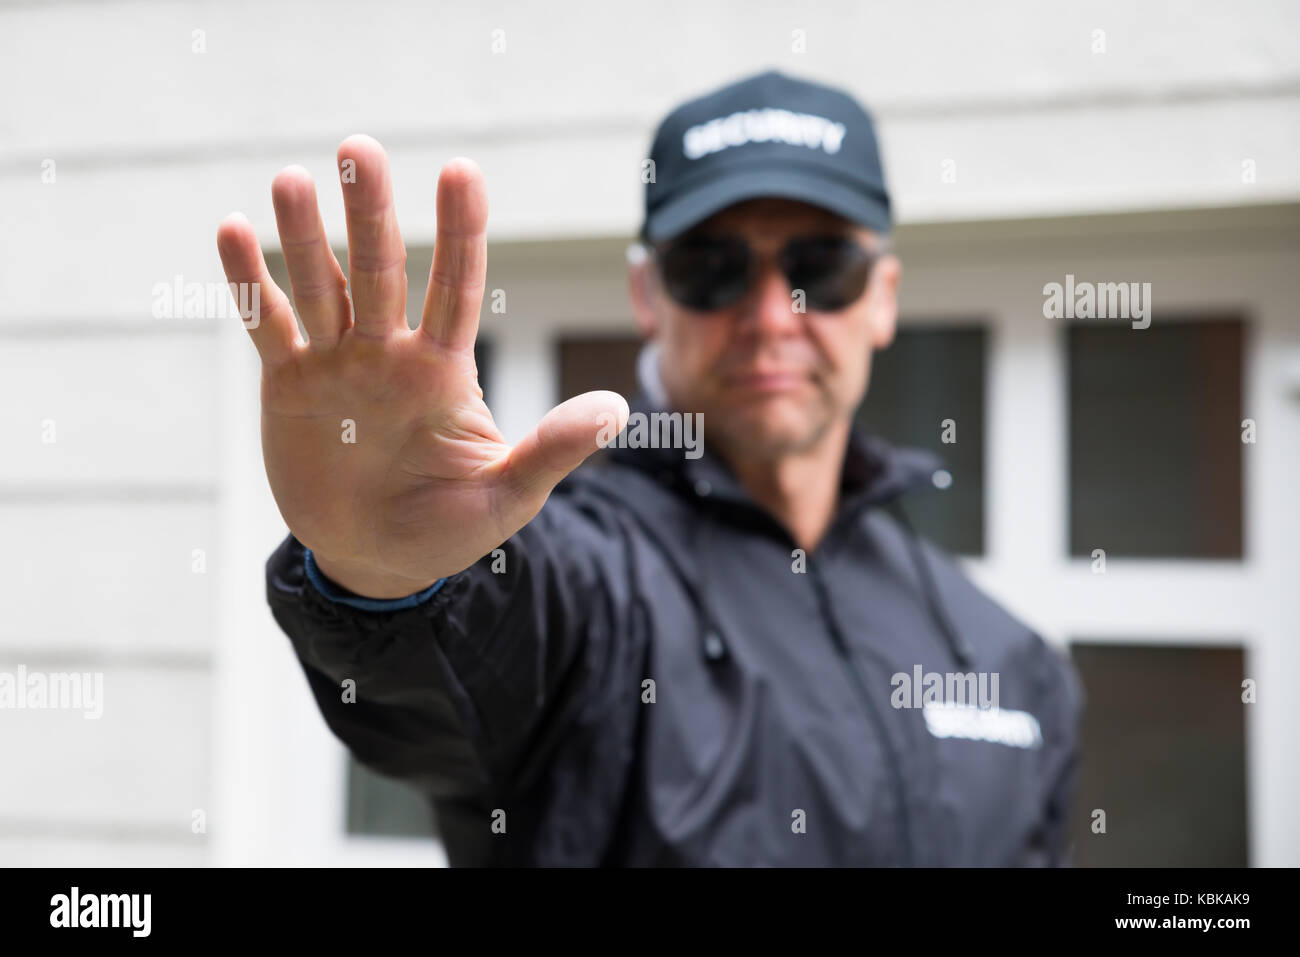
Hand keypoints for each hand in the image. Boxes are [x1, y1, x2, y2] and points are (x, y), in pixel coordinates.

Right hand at [216, 135, 627, 596]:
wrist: (374, 559)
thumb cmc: (448, 527)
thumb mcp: (506, 496)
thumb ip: (553, 451)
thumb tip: (619, 408)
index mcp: (442, 371)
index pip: (456, 288)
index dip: (460, 232)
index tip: (462, 170)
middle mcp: (388, 353)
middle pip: (379, 270)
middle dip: (369, 213)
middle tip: (360, 147)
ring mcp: (337, 364)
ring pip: (320, 287)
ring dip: (304, 238)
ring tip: (291, 179)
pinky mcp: (289, 385)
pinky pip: (267, 327)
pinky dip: (248, 284)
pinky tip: (232, 232)